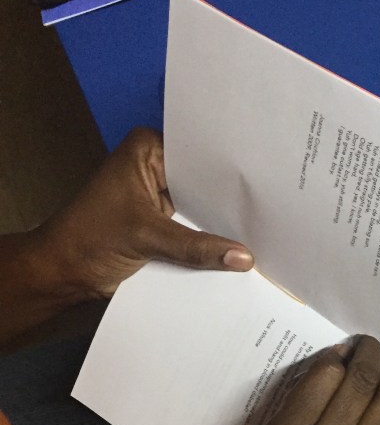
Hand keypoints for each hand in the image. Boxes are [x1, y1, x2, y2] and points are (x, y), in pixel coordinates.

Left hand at [34, 127, 253, 303]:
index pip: (198, 155)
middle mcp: (156, 168)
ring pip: (201, 210)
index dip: (228, 171)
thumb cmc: (91, 239)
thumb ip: (197, 248)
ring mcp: (160, 198)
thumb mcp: (148, 237)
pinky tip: (241, 251)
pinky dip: (209, 244)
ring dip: (222, 226)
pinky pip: (194, 232)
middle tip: (271, 212)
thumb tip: (246, 258)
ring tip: (264, 233)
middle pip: (203, 184)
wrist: (63, 274)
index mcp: (148, 150)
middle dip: (228, 202)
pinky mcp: (163, 226)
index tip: (264, 182)